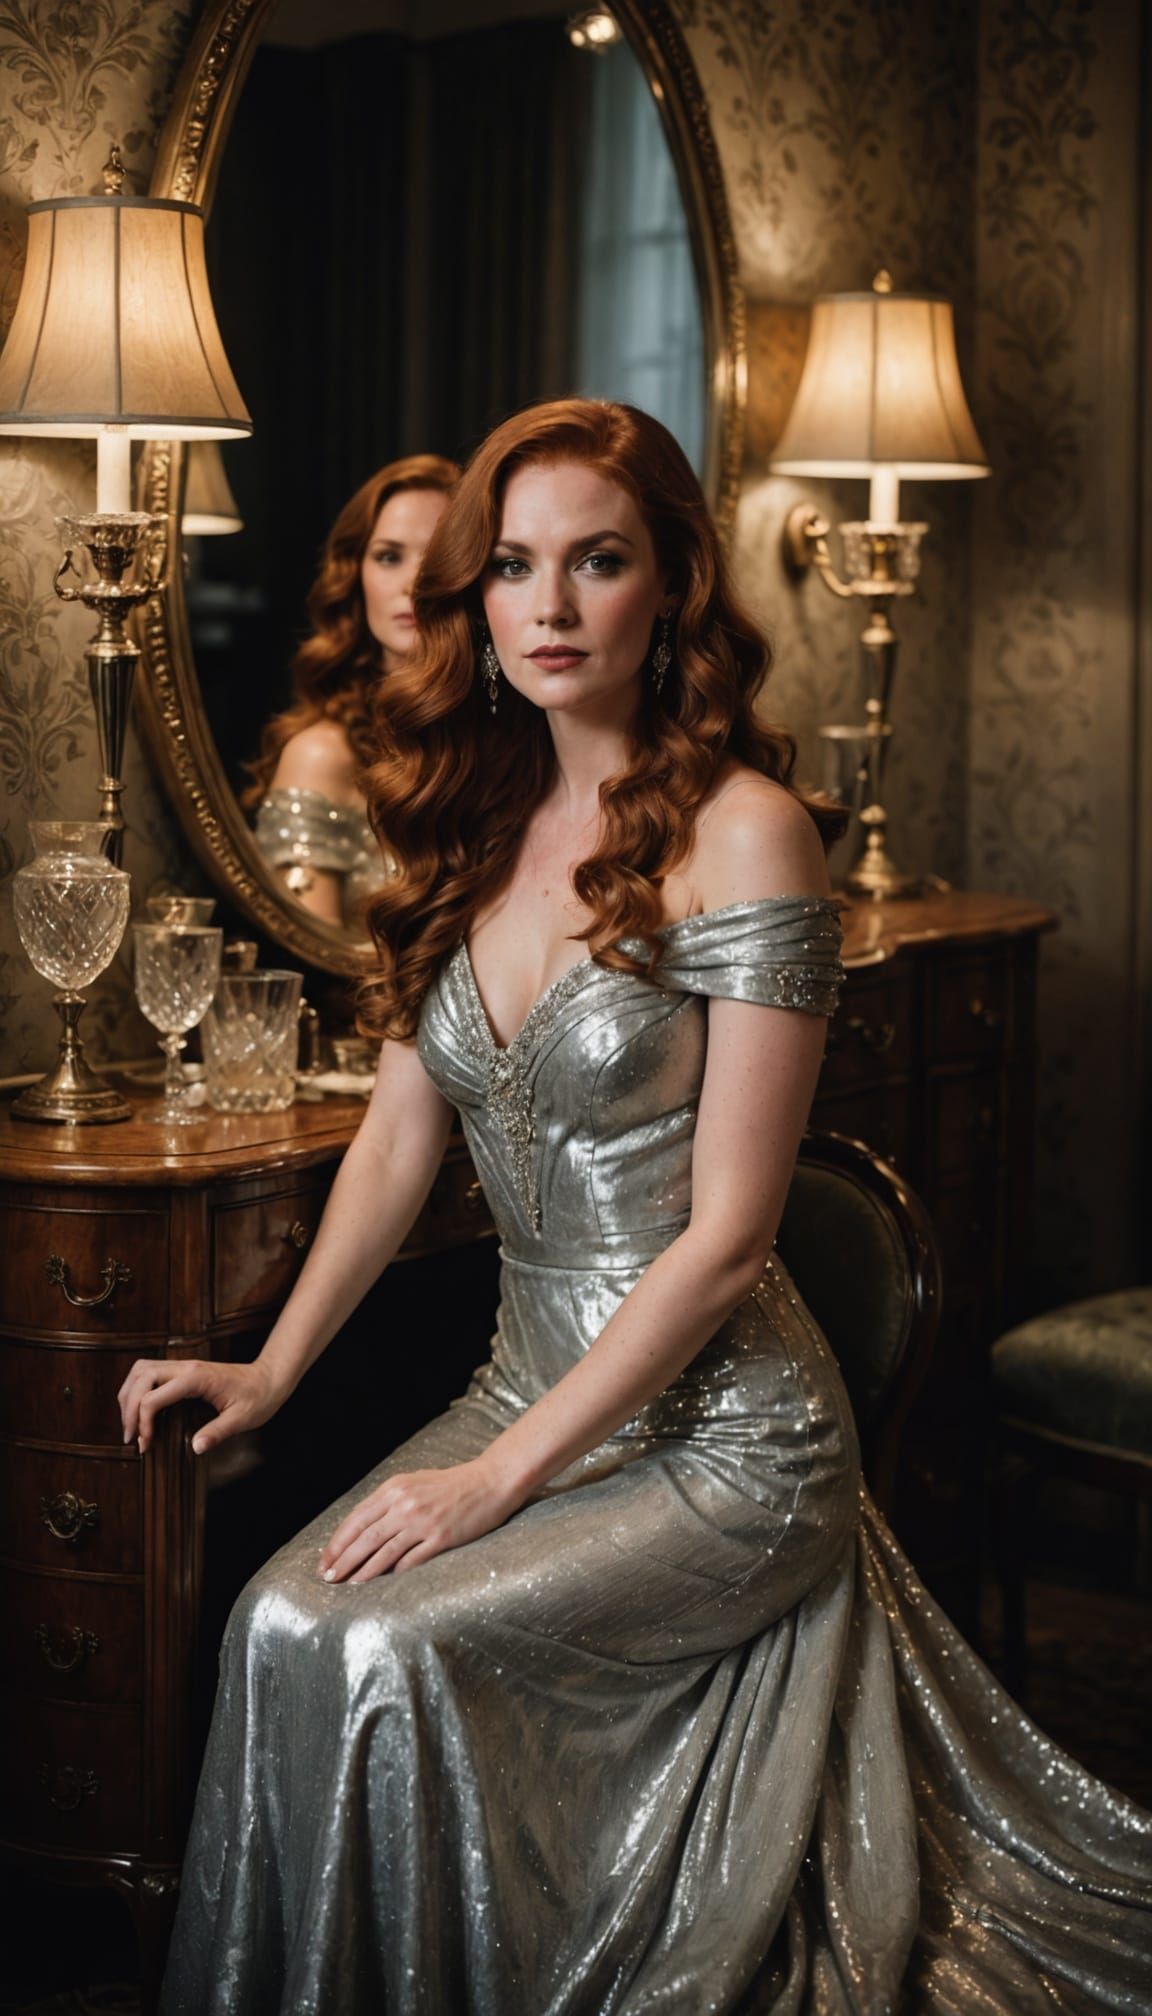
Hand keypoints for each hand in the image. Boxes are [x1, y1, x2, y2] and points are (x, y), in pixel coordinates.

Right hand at [117, 1357, 285, 1454]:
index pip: (153, 1397)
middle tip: (131, 1437)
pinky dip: (138, 1389)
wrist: (270, 1378)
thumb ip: (218, 1432)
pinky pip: (151, 1373)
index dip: (143, 1422)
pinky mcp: (184, 1371)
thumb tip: (196, 1448)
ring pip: (141, 1370)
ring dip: (129, 1395)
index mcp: (196, 1377)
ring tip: (131, 1425)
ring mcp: (184, 1366)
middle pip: (140, 1378)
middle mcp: (185, 1367)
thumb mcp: (242, 1419)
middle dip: (128, 1408)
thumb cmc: (258, 1397)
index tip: (146, 1444)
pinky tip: (141, 1411)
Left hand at [319, 1457, 520, 1582]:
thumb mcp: (414, 1483)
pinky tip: (382, 1586)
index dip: (337, 1543)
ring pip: (383, 1552)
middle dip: (342, 1561)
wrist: (489, 1482)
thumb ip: (388, 1502)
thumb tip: (362, 1528)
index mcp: (394, 1489)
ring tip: (348, 1586)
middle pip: (364, 1538)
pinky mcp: (442, 1538)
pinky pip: (411, 1561)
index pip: (356, 1519)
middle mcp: (405, 1504)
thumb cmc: (451, 1485)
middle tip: (328, 1579)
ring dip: (362, 1572)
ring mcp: (423, 1522)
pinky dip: (394, 1574)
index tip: (324, 1561)